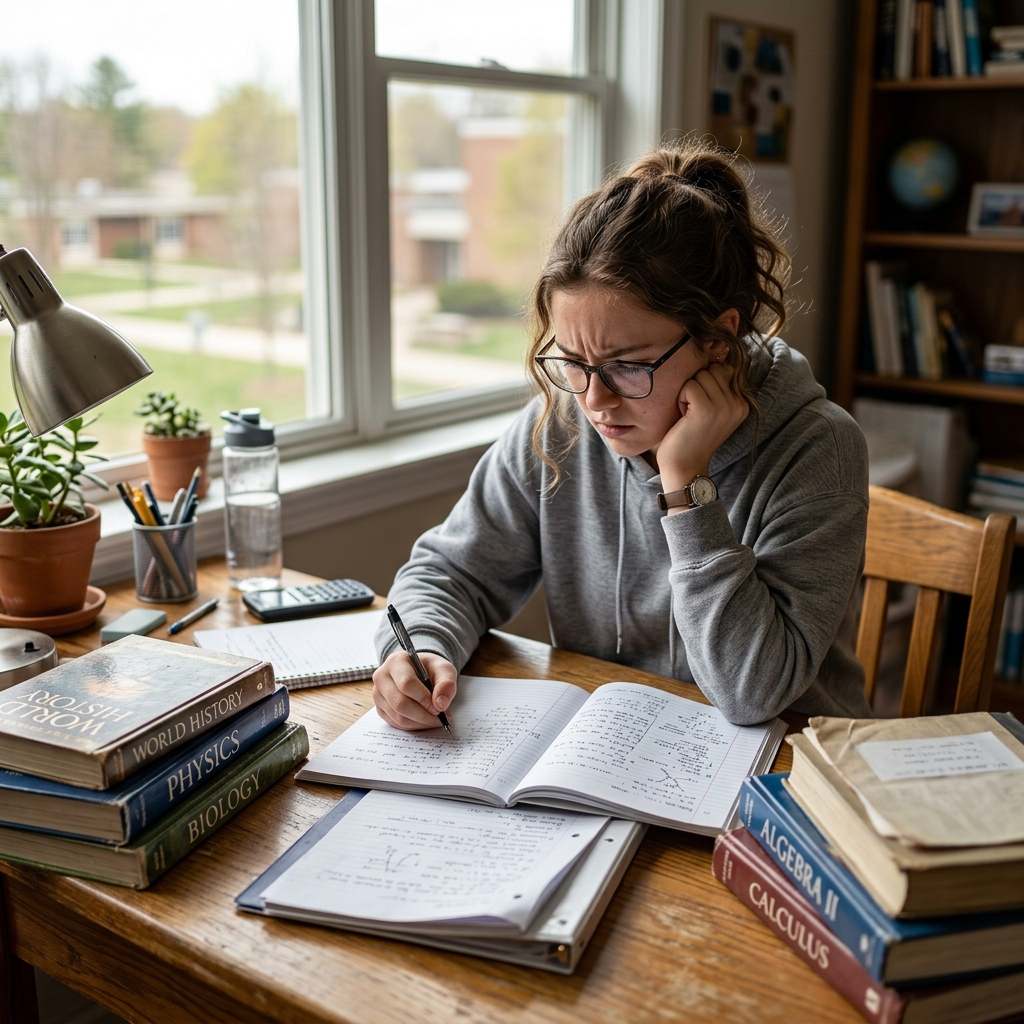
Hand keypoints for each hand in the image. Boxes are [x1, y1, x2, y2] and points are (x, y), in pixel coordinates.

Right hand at [372, 650, 456, 729]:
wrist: (420, 672)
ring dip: (419, 723)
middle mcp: (382, 677)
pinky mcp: (379, 708)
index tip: (439, 708)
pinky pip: (395, 723)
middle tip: (440, 718)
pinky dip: (413, 726)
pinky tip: (424, 721)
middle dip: (423, 715)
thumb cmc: (430, 669)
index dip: (424, 699)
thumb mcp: (444, 669)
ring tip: (435, 720)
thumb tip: (441, 704)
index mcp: (396, 661)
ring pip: (397, 716)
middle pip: (400, 703)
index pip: (406, 684)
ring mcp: (378, 694)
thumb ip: (447, 684)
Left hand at [656, 361, 748, 496]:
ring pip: (700, 375)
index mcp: (742, 403)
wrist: (684, 466)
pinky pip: (689, 385)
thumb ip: (716, 387)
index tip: (701, 408)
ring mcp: (725, 407)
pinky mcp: (708, 409)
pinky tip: (684, 417)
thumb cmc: (690, 436)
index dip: (705, 383)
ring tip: (689, 415)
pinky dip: (681, 398)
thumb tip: (714, 352)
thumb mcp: (710, 410)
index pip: (724, 369)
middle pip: (712, 369)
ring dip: (687, 392)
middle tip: (692, 411)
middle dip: (696, 385)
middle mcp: (738, 404)